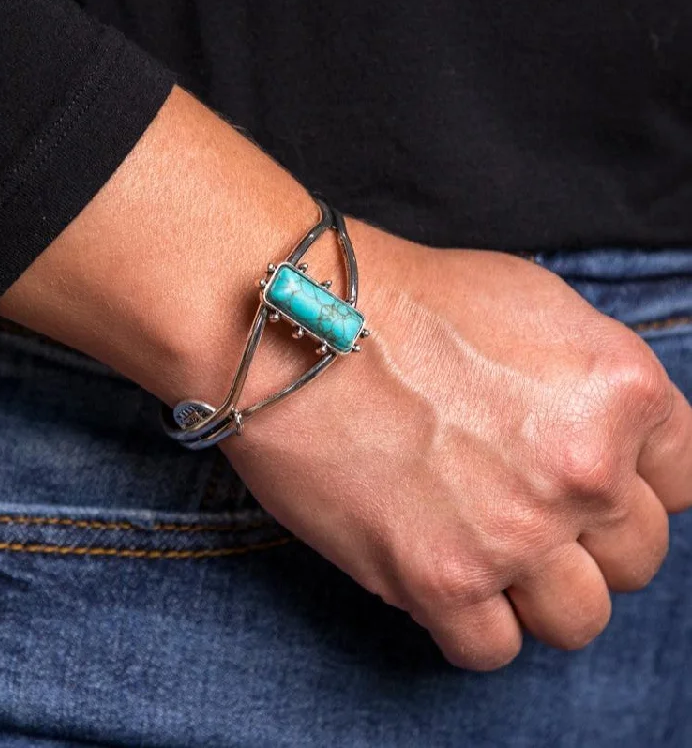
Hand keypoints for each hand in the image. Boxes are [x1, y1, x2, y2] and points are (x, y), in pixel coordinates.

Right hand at [221, 220, 691, 669]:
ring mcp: (514, 533)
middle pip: (635, 558)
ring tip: (483, 552)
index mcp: (619, 392)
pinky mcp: (438, 580)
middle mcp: (582, 469)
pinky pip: (492, 649)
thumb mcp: (534, 306)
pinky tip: (439, 576)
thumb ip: (593, 385)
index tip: (587, 486)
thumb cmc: (402, 301)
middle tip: (521, 510)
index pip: (681, 481)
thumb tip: (612, 442)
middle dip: (586, 541)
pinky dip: (471, 623)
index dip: (632, 485)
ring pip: (578, 620)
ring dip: (537, 594)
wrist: (296, 326)